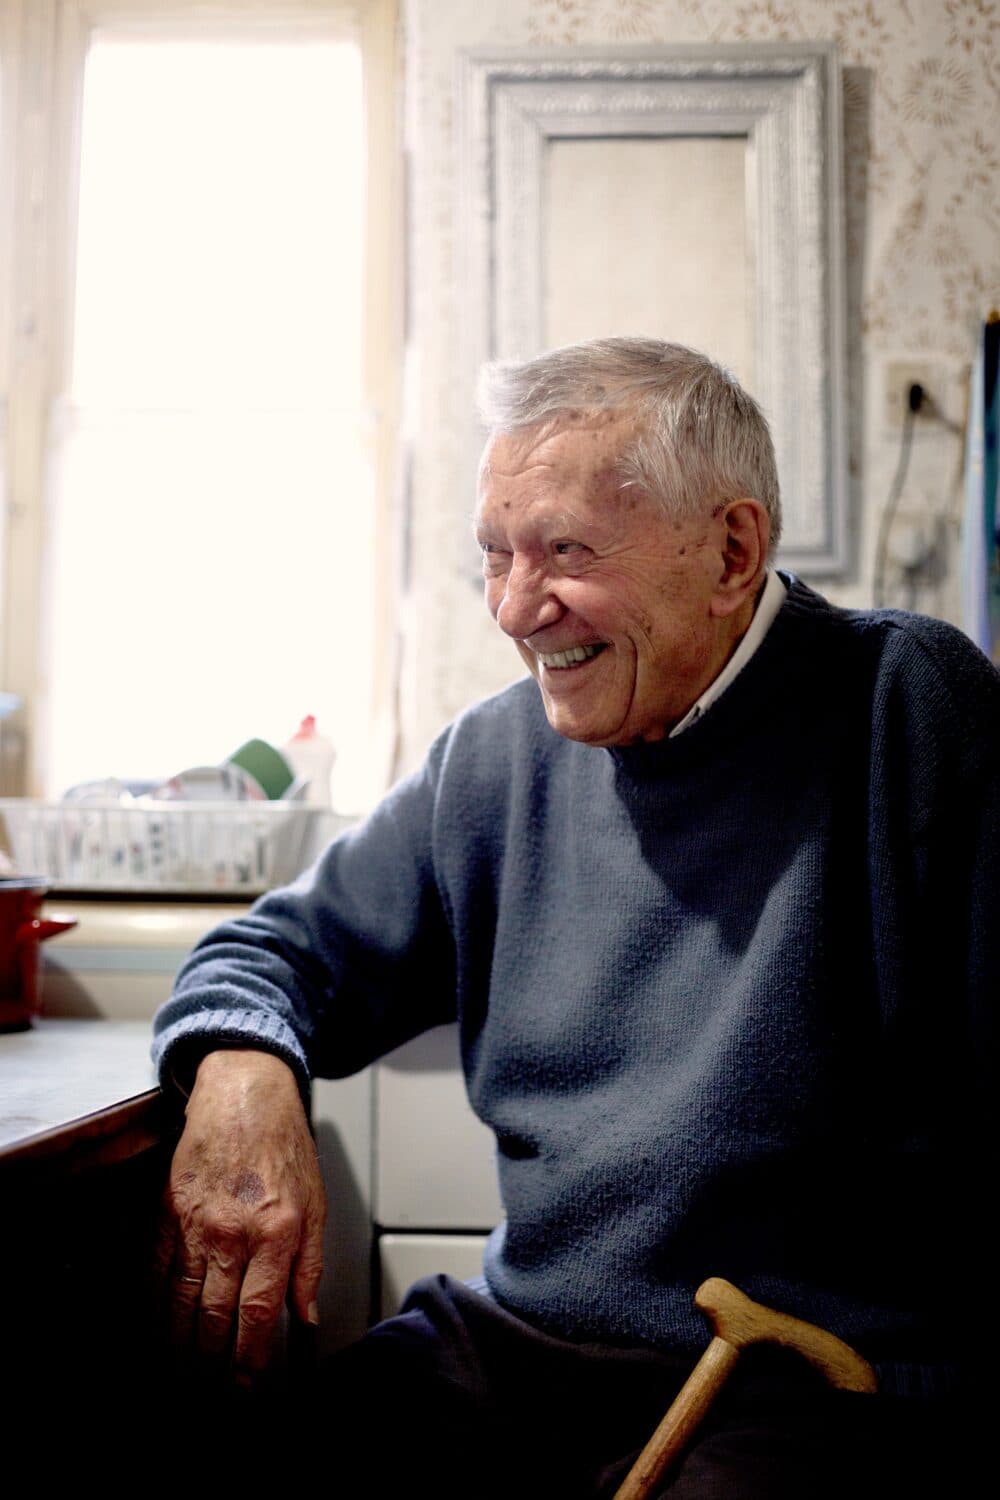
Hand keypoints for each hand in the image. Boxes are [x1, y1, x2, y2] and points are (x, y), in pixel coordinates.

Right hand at [154, 1048, 325, 1386]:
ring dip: (176, 1347)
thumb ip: (309, 1266)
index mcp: (275, 1233)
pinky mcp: (166, 1211)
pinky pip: (154, 1272)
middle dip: (207, 1367)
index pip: (256, 1316)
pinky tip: (154, 1329)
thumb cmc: (285, 1146)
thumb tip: (305, 1318)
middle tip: (206, 1395)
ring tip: (179, 1375)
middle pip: (212, 1319)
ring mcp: (194, 1223)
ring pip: (179, 1303)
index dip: (247, 1363)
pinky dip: (152, 1307)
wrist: (245, 1093)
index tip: (244, 1390)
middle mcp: (232, 1233)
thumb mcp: (316, 1203)